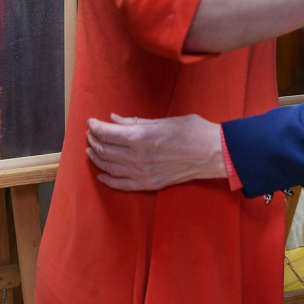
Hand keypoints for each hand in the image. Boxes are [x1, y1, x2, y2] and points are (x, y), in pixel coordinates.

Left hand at [86, 113, 225, 190]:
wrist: (212, 153)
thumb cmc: (192, 131)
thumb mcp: (163, 120)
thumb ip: (136, 122)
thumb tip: (115, 119)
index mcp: (140, 137)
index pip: (107, 133)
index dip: (95, 127)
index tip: (91, 122)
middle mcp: (137, 157)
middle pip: (104, 150)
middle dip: (94, 140)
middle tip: (91, 133)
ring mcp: (142, 173)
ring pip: (109, 167)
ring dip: (97, 158)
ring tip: (92, 149)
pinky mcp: (149, 184)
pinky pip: (121, 184)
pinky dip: (108, 180)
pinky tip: (101, 175)